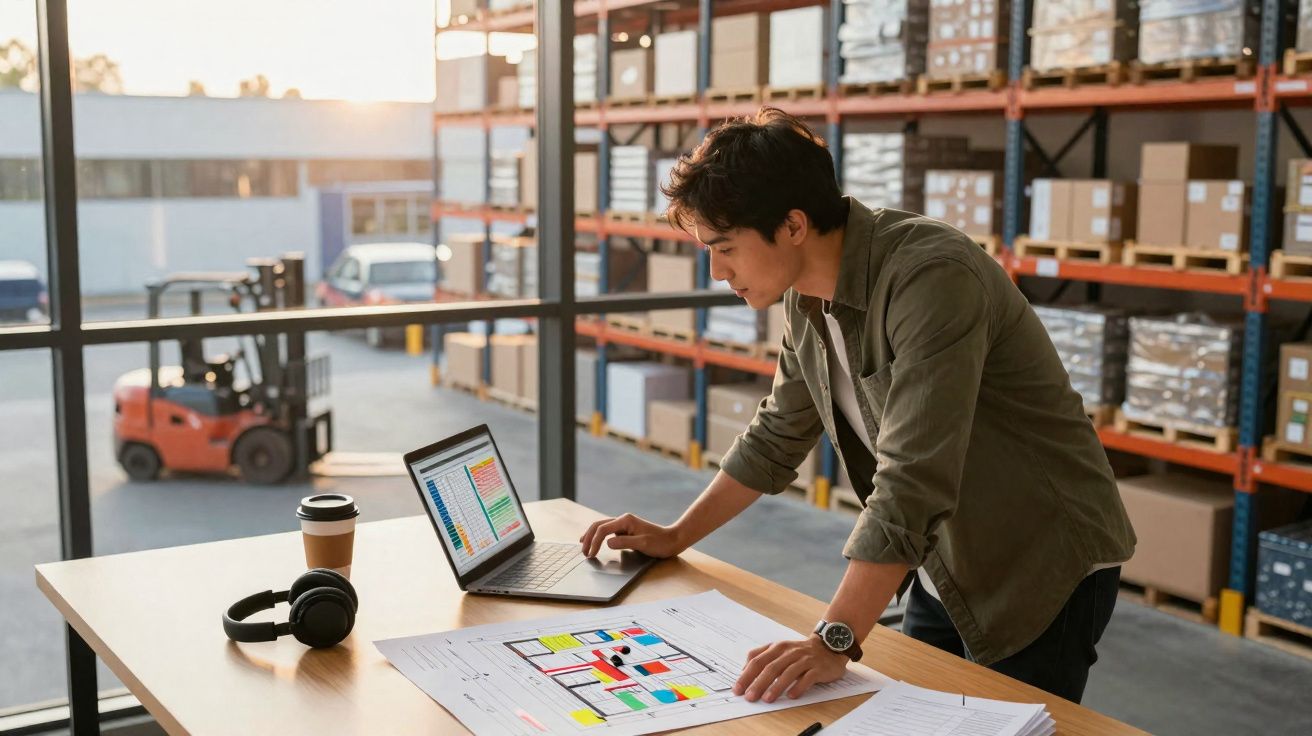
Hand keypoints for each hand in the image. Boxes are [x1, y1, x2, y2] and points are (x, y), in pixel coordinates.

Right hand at [578, 513, 686, 558]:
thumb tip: (607, 542)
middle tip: (583, 552)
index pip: (603, 530)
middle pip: (598, 525)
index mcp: (626, 521)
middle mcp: (623, 520)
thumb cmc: (660, 542)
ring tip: (584, 546)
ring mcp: (624, 525)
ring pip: (601, 527)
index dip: (595, 542)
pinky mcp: (626, 530)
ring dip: (591, 536)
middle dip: (589, 538)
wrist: (672, 540)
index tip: (591, 554)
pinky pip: (607, 531)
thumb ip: (624, 542)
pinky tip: (595, 542)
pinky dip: (598, 536)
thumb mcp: (643, 544)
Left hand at [733, 635, 848, 702]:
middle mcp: (790, 652)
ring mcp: (805, 659)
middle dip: (758, 683)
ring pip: (788, 672)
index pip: (758, 660)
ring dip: (776, 686)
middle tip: (750, 696)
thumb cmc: (800, 652)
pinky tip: (792, 695)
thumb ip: (761, 656)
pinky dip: (799, 687)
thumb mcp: (779, 649)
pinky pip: (808, 678)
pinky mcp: (818, 668)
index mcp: (778, 647)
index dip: (746, 675)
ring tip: (767, 699)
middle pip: (771, 667)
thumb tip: (744, 670)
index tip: (738, 688)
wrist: (829, 646)